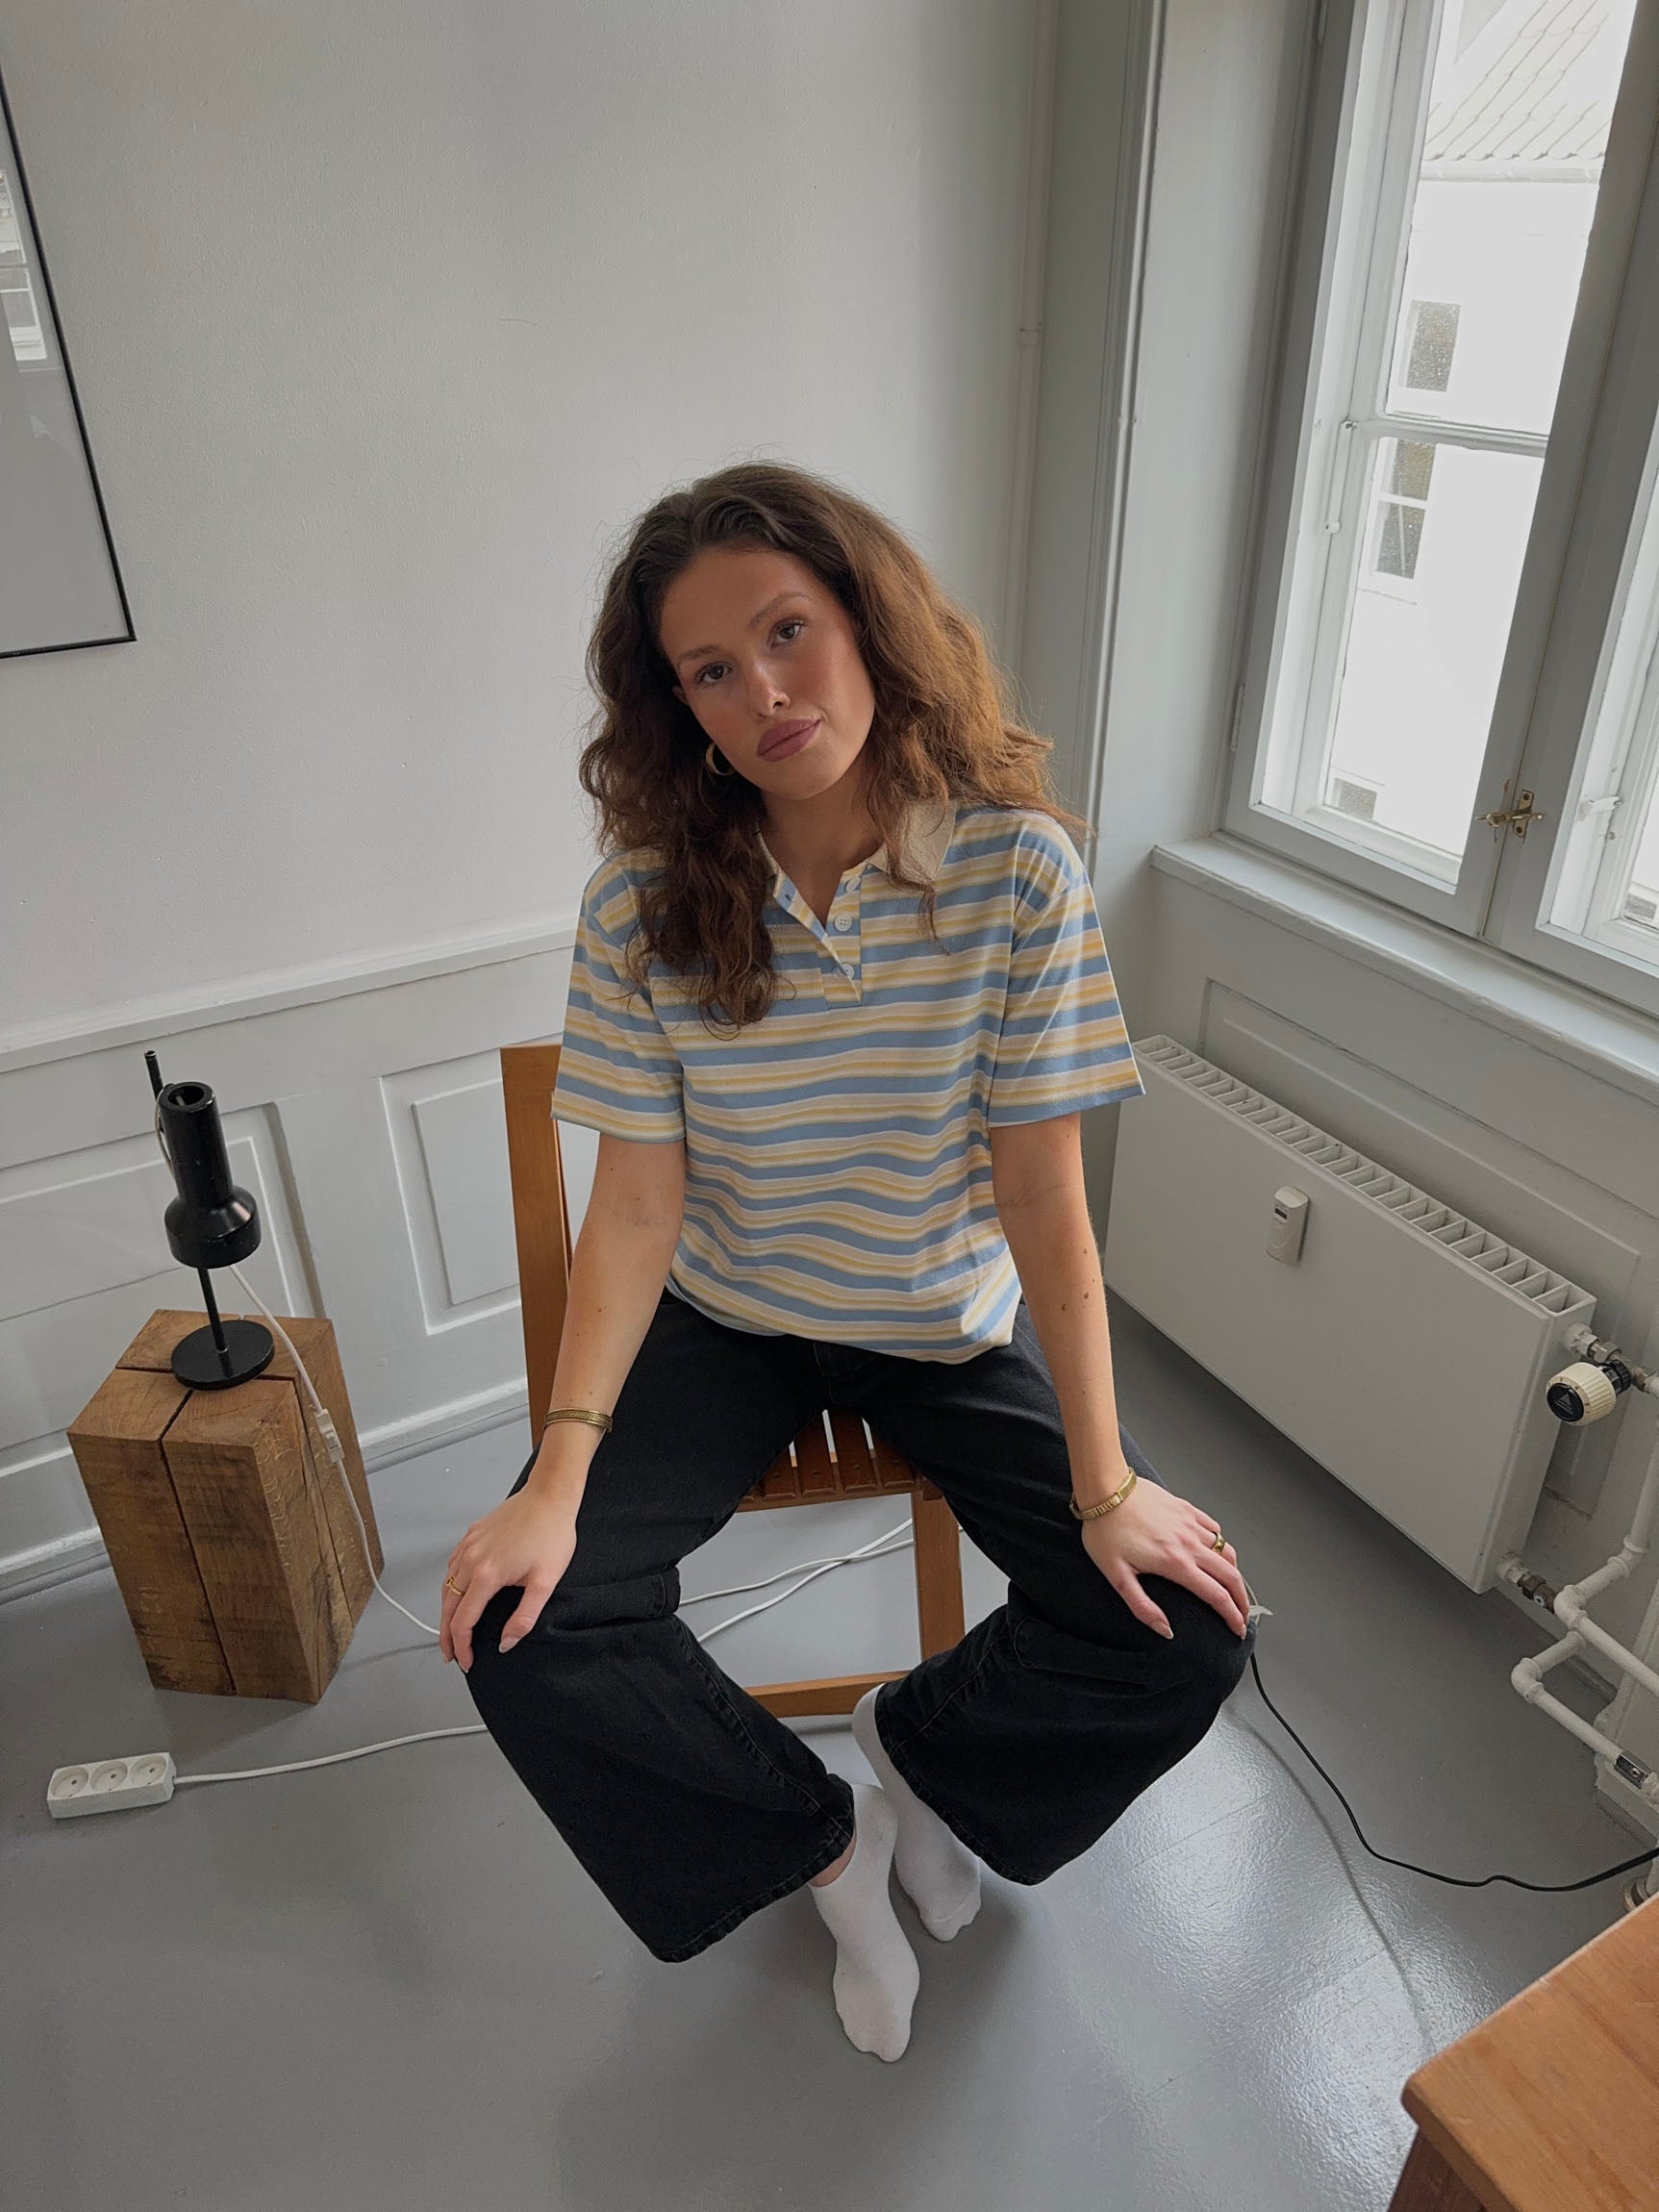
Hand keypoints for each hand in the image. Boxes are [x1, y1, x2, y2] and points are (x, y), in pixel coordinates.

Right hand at [439, 1488, 579, 1669]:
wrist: (550, 1495)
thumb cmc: (552, 1532)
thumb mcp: (545, 1582)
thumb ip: (524, 1617)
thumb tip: (507, 1641)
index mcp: (487, 1574)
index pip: (463, 1622)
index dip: (462, 1647)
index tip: (466, 1661)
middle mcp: (471, 1559)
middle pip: (447, 1607)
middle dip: (446, 1636)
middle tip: (451, 1654)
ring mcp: (469, 1545)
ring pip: (446, 1586)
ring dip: (446, 1611)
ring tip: (452, 1629)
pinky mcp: (472, 1535)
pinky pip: (452, 1566)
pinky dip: (450, 1585)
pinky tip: (459, 1591)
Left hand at [1077, 1469, 1249, 1640]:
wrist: (1104, 1489)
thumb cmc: (1105, 1531)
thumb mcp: (1117, 1576)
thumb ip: (1142, 1607)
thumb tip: (1165, 1630)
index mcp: (1175, 1563)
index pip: (1216, 1596)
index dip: (1232, 1616)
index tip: (1237, 1629)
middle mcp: (1189, 1543)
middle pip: (1230, 1575)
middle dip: (1242, 1600)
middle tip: (1242, 1615)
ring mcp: (1190, 1524)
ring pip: (1226, 1551)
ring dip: (1234, 1572)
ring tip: (1232, 1587)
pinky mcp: (1186, 1509)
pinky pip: (1214, 1528)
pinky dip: (1221, 1543)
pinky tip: (1216, 1550)